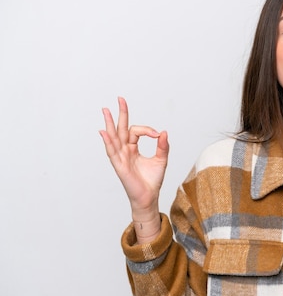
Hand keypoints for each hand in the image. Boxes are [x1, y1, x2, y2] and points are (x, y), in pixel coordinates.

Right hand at [99, 97, 168, 238]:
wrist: (149, 197)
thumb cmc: (152, 180)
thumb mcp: (161, 160)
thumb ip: (162, 146)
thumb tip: (164, 132)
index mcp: (133, 148)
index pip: (135, 132)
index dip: (146, 129)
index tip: (157, 134)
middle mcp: (125, 151)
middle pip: (121, 129)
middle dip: (120, 114)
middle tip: (120, 99)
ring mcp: (120, 157)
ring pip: (114, 137)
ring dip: (110, 123)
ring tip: (106, 110)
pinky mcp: (119, 166)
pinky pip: (112, 151)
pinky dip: (108, 141)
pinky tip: (104, 131)